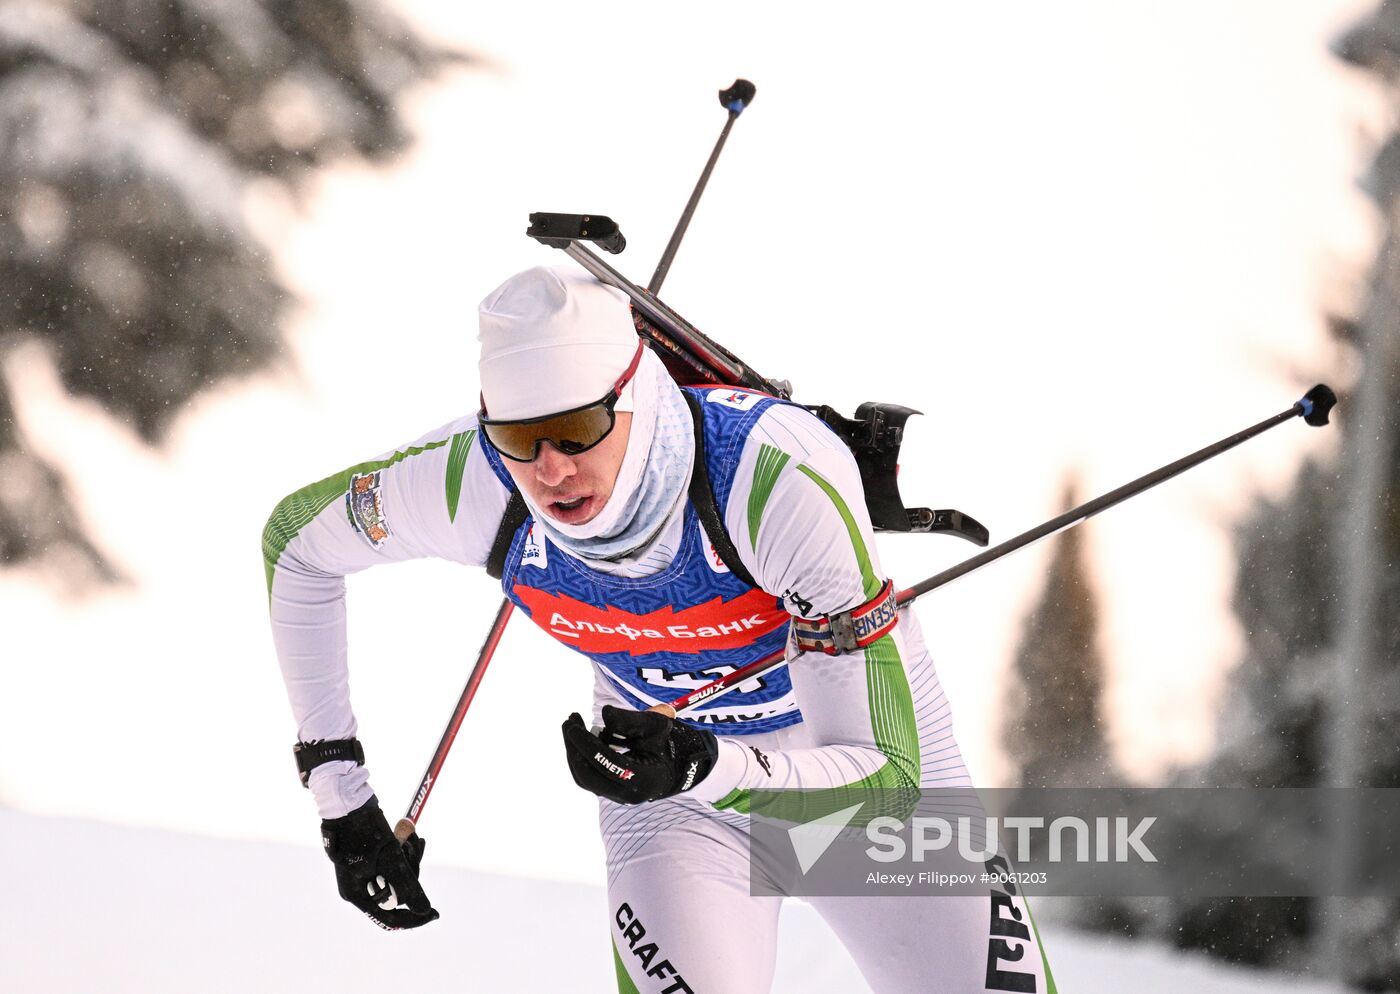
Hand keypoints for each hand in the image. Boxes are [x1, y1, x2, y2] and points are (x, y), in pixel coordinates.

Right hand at [321, 796, 438, 929]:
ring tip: (412, 837)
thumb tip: (424, 911)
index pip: (389, 917)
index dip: (414, 918)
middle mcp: (359, 887)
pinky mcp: (370, 858)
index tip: (435, 913)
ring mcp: (364, 872)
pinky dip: (404, 852)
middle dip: (412, 870)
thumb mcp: (390, 858)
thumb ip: (407, 886)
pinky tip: (413, 837)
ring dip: (410, 858)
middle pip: (396, 893)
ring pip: (397, 876)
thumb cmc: (364, 829)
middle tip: (416, 845)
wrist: (347, 799)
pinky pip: (393, 863)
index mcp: (357, 894)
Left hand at [561, 705, 717, 803]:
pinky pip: (588, 776)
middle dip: (574, 748)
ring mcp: (617, 796)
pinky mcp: (609, 791)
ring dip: (575, 751)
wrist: (674, 764)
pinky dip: (583, 756)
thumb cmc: (665, 742)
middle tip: (568, 721)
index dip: (588, 745)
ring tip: (573, 724)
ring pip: (585, 779)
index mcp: (644, 779)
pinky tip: (585, 735)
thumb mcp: (655, 726)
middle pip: (589, 777)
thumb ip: (632, 719)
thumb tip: (605, 712)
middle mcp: (628, 794)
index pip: (608, 764)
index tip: (572, 725)